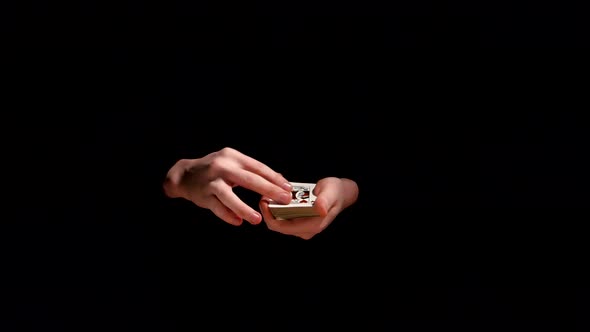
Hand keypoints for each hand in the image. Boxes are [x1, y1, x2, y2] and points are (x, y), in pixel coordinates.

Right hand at [163, 147, 292, 225]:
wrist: (185, 175)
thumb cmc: (215, 169)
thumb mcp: (232, 163)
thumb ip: (252, 171)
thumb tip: (279, 179)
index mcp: (232, 156)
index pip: (258, 167)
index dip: (274, 178)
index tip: (288, 188)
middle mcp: (222, 167)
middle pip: (249, 180)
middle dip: (269, 190)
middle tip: (284, 200)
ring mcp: (211, 182)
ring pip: (229, 197)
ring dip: (244, 209)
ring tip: (257, 220)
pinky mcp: (202, 196)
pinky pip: (217, 208)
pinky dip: (228, 215)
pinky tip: (238, 222)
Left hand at [259, 177, 358, 239]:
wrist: (340, 193)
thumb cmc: (335, 192)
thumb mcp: (331, 192)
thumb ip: (325, 201)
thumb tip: (319, 209)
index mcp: (312, 226)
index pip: (282, 228)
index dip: (269, 216)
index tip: (264, 201)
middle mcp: (306, 230)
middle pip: (278, 225)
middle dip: (269, 210)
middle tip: (265, 194)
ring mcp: (302, 227)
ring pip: (279, 221)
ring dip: (273, 207)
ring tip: (271, 192)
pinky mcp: (300, 222)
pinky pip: (284, 216)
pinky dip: (279, 206)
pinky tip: (279, 194)